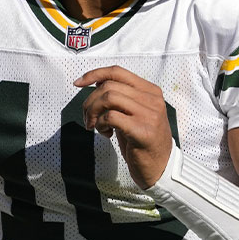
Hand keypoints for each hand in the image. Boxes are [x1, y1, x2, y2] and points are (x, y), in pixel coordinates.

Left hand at [74, 66, 173, 188]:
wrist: (160, 167)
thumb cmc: (143, 141)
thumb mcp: (134, 114)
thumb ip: (120, 97)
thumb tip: (97, 82)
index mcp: (150, 91)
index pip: (117, 72)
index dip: (94, 74)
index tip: (78, 83)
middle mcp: (152, 99)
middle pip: (109, 86)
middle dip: (90, 102)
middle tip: (88, 119)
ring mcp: (149, 114)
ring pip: (109, 98)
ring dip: (93, 112)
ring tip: (95, 126)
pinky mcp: (142, 130)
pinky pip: (111, 117)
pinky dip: (101, 124)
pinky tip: (106, 134)